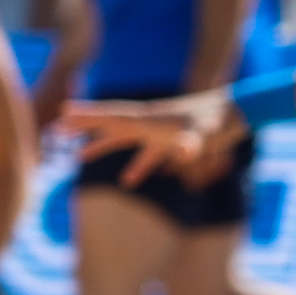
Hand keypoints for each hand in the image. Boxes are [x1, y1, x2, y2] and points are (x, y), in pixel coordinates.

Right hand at [59, 90, 250, 184]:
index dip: (88, 116)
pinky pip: (147, 155)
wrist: (238, 113)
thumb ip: (192, 144)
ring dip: (102, 147)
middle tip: (58, 128)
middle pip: (110, 125)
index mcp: (149, 119)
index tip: (64, 112)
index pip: (111, 117)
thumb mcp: (204, 133)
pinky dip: (136, 167)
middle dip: (84, 127)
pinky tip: (128, 182)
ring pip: (123, 140)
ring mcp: (159, 132)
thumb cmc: (219, 121)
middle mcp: (149, 123)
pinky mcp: (172, 141)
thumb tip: (185, 153)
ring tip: (79, 156)